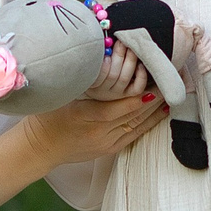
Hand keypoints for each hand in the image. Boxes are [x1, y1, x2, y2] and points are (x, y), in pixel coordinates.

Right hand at [27, 84, 167, 166]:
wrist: (40, 147)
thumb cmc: (47, 117)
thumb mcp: (61, 96)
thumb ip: (81, 81)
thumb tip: (101, 60)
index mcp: (85, 116)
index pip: (118, 108)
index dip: (138, 98)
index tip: (154, 85)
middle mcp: (99, 132)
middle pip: (132, 115)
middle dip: (154, 99)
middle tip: (171, 83)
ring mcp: (106, 143)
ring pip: (136, 125)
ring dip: (155, 110)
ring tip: (171, 95)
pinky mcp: (109, 149)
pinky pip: (134, 135)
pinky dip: (148, 123)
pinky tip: (161, 113)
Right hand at [80, 37, 151, 101]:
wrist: (99, 88)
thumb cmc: (96, 68)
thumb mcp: (92, 62)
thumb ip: (98, 52)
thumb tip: (107, 37)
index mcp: (92, 82)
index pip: (97, 75)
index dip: (103, 62)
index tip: (106, 48)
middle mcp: (104, 91)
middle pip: (112, 75)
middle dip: (119, 55)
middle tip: (122, 42)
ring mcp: (117, 93)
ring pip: (124, 78)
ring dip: (130, 61)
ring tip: (131, 48)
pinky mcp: (128, 94)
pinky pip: (137, 87)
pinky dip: (141, 76)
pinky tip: (141, 65)